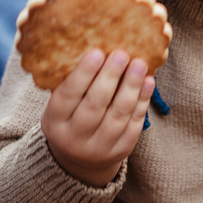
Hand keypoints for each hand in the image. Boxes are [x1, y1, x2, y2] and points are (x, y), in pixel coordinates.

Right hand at [41, 48, 155, 186]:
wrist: (79, 159)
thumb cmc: (69, 117)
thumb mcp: (60, 104)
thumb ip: (70, 81)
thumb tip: (90, 42)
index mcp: (55, 122)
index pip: (68, 96)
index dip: (83, 74)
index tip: (96, 52)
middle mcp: (75, 139)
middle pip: (94, 106)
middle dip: (110, 77)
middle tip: (121, 54)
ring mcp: (99, 148)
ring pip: (118, 115)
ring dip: (130, 87)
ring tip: (139, 64)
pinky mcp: (121, 151)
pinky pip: (134, 124)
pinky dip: (142, 101)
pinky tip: (148, 82)